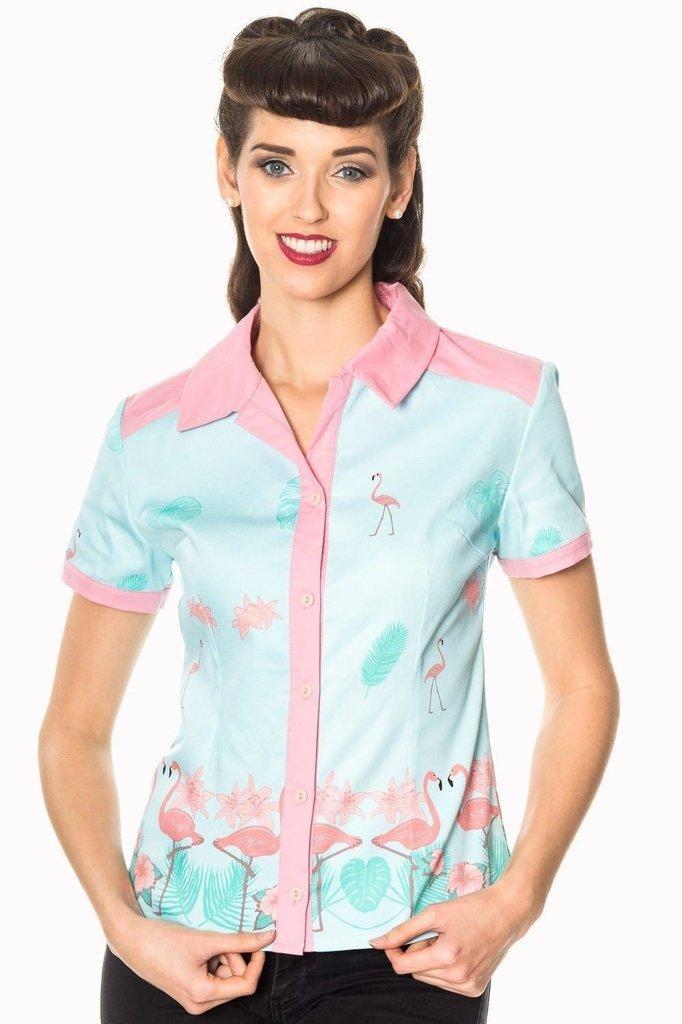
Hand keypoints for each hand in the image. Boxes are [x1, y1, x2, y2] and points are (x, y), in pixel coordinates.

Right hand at [106, 912, 274, 1013]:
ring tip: (204, 944)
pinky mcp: (190, 989)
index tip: (259, 941)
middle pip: (236, 981)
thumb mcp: (206, 940)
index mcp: (203, 995)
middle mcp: (200, 1003)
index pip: (246, 985)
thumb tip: (268, 937)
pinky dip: (214, 959)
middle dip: (233, 957)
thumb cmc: (164, 941)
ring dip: (223, 956)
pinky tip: (198, 949)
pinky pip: (214, 975)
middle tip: (218, 941)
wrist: (132, 941)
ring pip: (226, 976)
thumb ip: (240, 940)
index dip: (256, 962)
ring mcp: (194, 998)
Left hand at [369, 881, 536, 997]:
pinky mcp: (475, 990)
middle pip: (416, 972)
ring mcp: (468, 987)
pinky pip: (445, 983)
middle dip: (418, 953)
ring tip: (449, 942)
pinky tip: (459, 952)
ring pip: (429, 979)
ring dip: (431, 961)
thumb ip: (403, 930)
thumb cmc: (471, 908)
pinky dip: (445, 969)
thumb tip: (376, 943)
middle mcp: (459, 978)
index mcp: (447, 957)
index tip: (396, 939)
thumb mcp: (434, 913)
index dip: (394, 952)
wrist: (507, 914)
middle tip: (436, 934)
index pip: (403, 967)